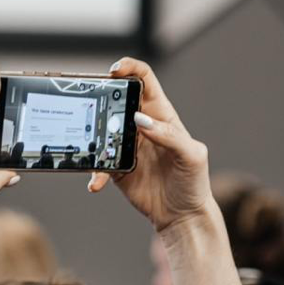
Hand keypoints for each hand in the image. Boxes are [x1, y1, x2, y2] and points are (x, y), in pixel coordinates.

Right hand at [87, 58, 212, 233]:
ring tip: (92, 148)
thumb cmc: (194, 182)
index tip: (114, 70)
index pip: (144, 80)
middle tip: (90, 101)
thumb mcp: (191, 156)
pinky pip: (97, 163)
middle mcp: (141, 126)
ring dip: (92, 135)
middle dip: (100, 95)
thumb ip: (170, 135)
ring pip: (101, 129)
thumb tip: (140, 120)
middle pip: (116, 99)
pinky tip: (95, 183)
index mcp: (161, 115)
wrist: (182, 216)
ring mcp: (125, 145)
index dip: (129, 68)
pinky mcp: (115, 167)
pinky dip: (93, 172)